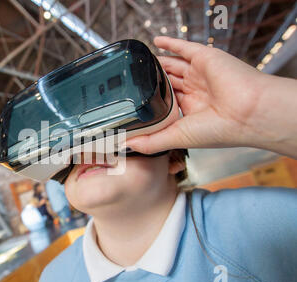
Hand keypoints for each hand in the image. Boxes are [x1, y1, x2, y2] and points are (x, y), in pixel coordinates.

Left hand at [125, 36, 296, 158]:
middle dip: (152, 82)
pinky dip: (170, 43)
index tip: (133, 102)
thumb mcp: (177, 137)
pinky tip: (155, 42)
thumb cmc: (219, 130)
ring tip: (140, 65)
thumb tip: (127, 144)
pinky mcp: (205, 58)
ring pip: (173, 65)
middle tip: (133, 81)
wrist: (247, 113)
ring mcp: (200, 74)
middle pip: (168, 82)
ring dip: (157, 64)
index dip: (151, 101)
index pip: (166, 103)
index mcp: (191, 111)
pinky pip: (184, 47)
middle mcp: (196, 91)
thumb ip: (151, 141)